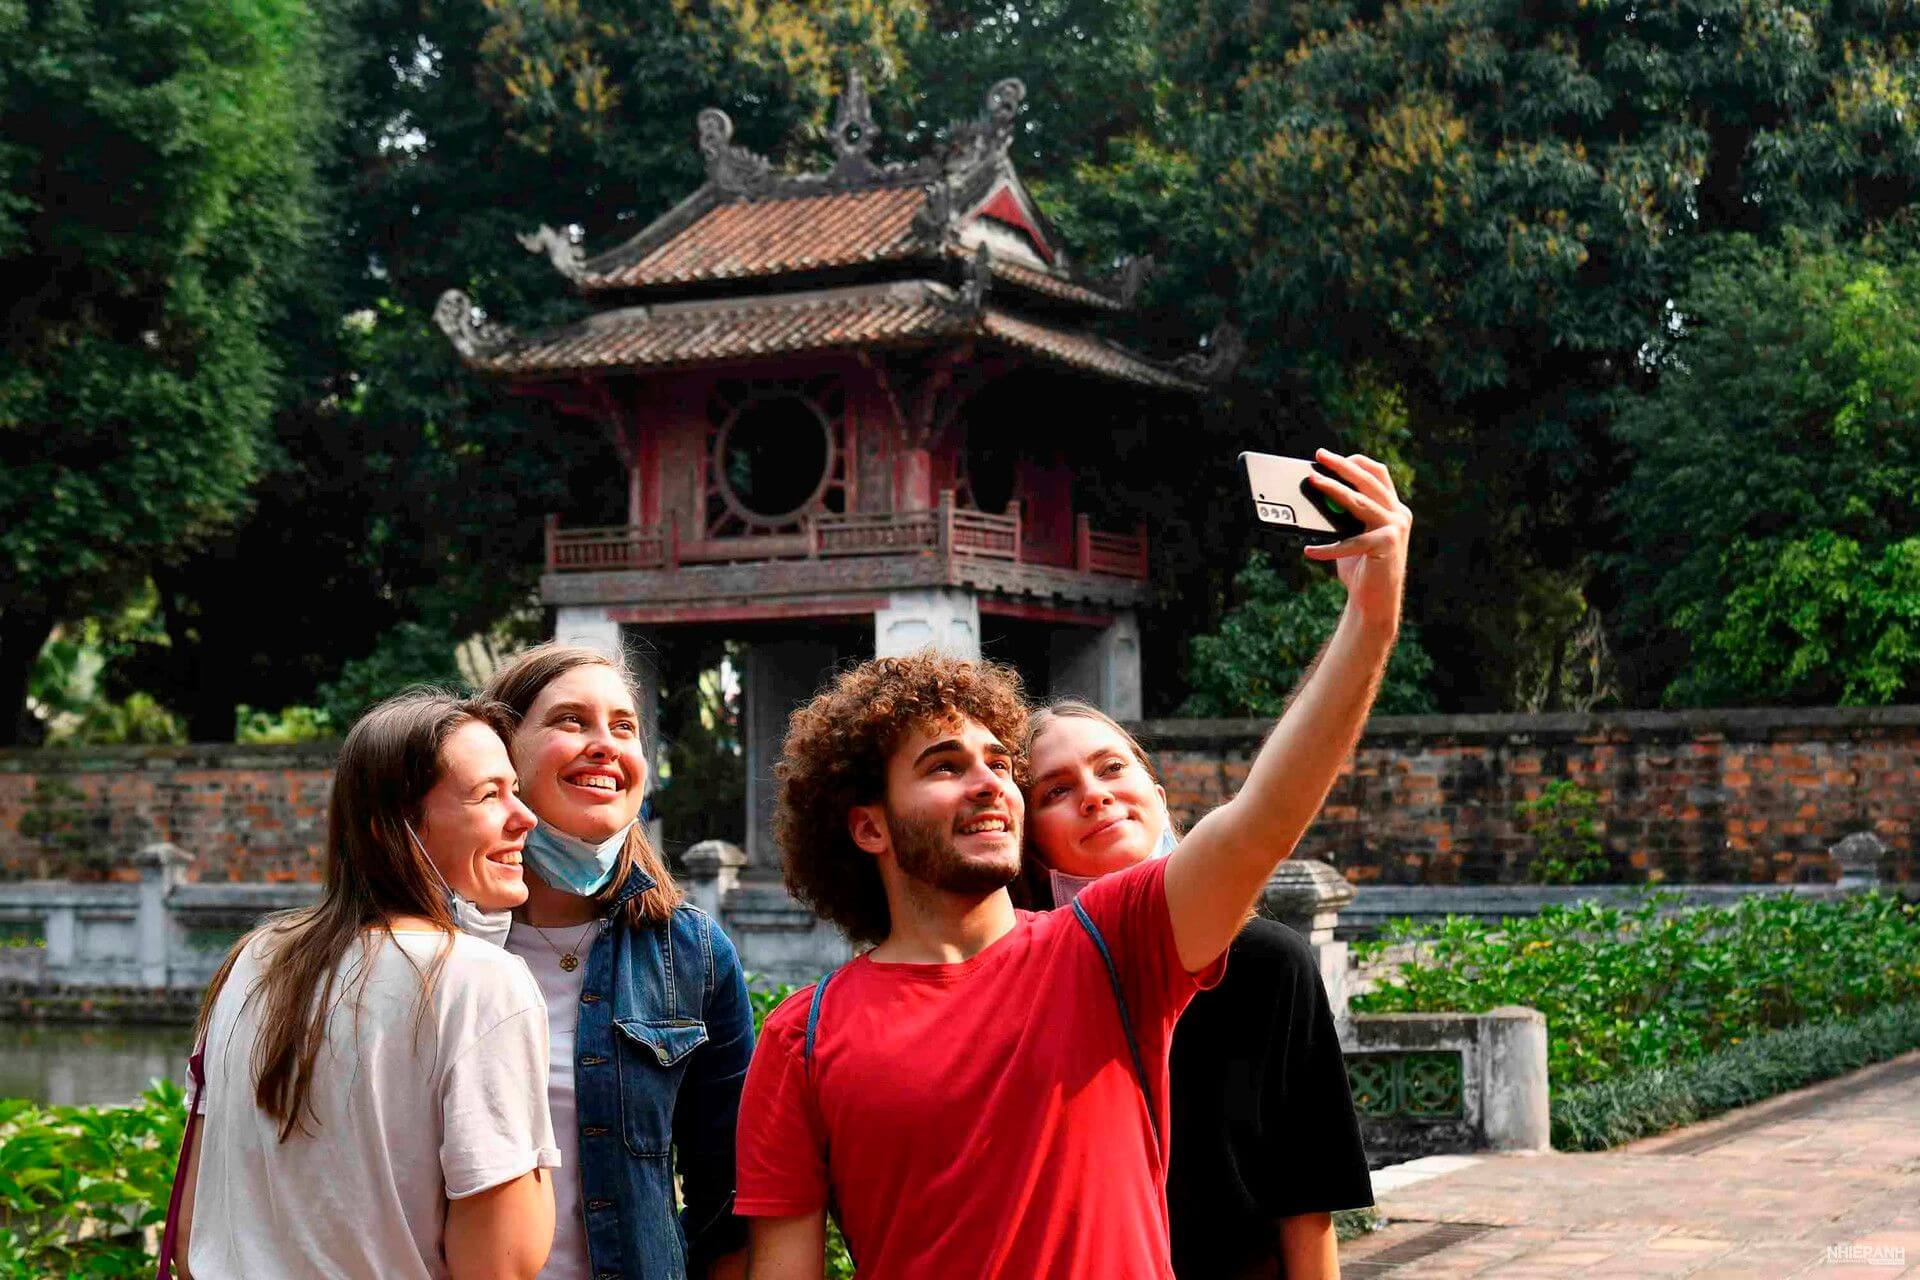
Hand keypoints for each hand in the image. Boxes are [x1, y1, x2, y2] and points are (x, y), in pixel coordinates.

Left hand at [1301, 448, 1410, 627]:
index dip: (1356, 462)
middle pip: (1368, 480)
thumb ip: (1342, 516)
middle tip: (1320, 456)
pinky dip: (1326, 548)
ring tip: (1313, 482)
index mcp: (1393, 508)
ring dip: (1334, 490)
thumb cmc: (1360, 567)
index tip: (1330, 457)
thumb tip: (1317, 494)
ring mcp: (1395, 528)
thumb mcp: (1351, 535)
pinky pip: (1349, 542)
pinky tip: (1309, 550)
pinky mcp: (1386, 545)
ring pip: (1360, 502)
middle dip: (1342, 465)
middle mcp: (1399, 514)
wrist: (1375, 601)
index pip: (1378, 474)